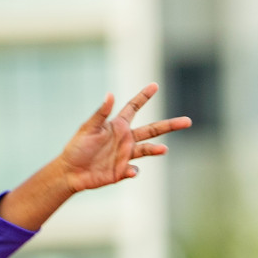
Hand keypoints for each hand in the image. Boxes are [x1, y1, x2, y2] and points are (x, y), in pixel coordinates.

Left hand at [56, 83, 190, 192]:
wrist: (69, 172)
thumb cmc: (76, 148)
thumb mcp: (87, 129)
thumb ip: (100, 114)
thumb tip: (110, 95)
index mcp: (118, 126)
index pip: (134, 108)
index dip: (143, 97)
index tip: (155, 85)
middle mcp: (126, 139)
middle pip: (153, 129)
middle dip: (170, 125)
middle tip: (188, 121)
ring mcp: (126, 155)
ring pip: (147, 149)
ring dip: (155, 149)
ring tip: (163, 149)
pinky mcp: (122, 171)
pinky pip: (133, 170)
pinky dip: (134, 171)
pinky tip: (130, 171)